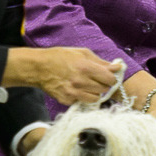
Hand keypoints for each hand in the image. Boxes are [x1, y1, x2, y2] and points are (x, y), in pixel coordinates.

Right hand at [4, 45, 123, 103]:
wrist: (39, 68)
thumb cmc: (60, 57)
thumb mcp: (81, 53)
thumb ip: (101, 62)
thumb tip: (117, 67)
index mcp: (86, 68)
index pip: (110, 79)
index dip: (111, 78)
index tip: (107, 76)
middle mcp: (81, 82)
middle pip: (104, 89)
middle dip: (103, 85)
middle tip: (96, 80)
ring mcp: (73, 93)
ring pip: (96, 98)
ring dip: (95, 93)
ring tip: (87, 85)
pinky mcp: (67, 100)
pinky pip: (83, 102)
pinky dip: (83, 97)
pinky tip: (77, 89)